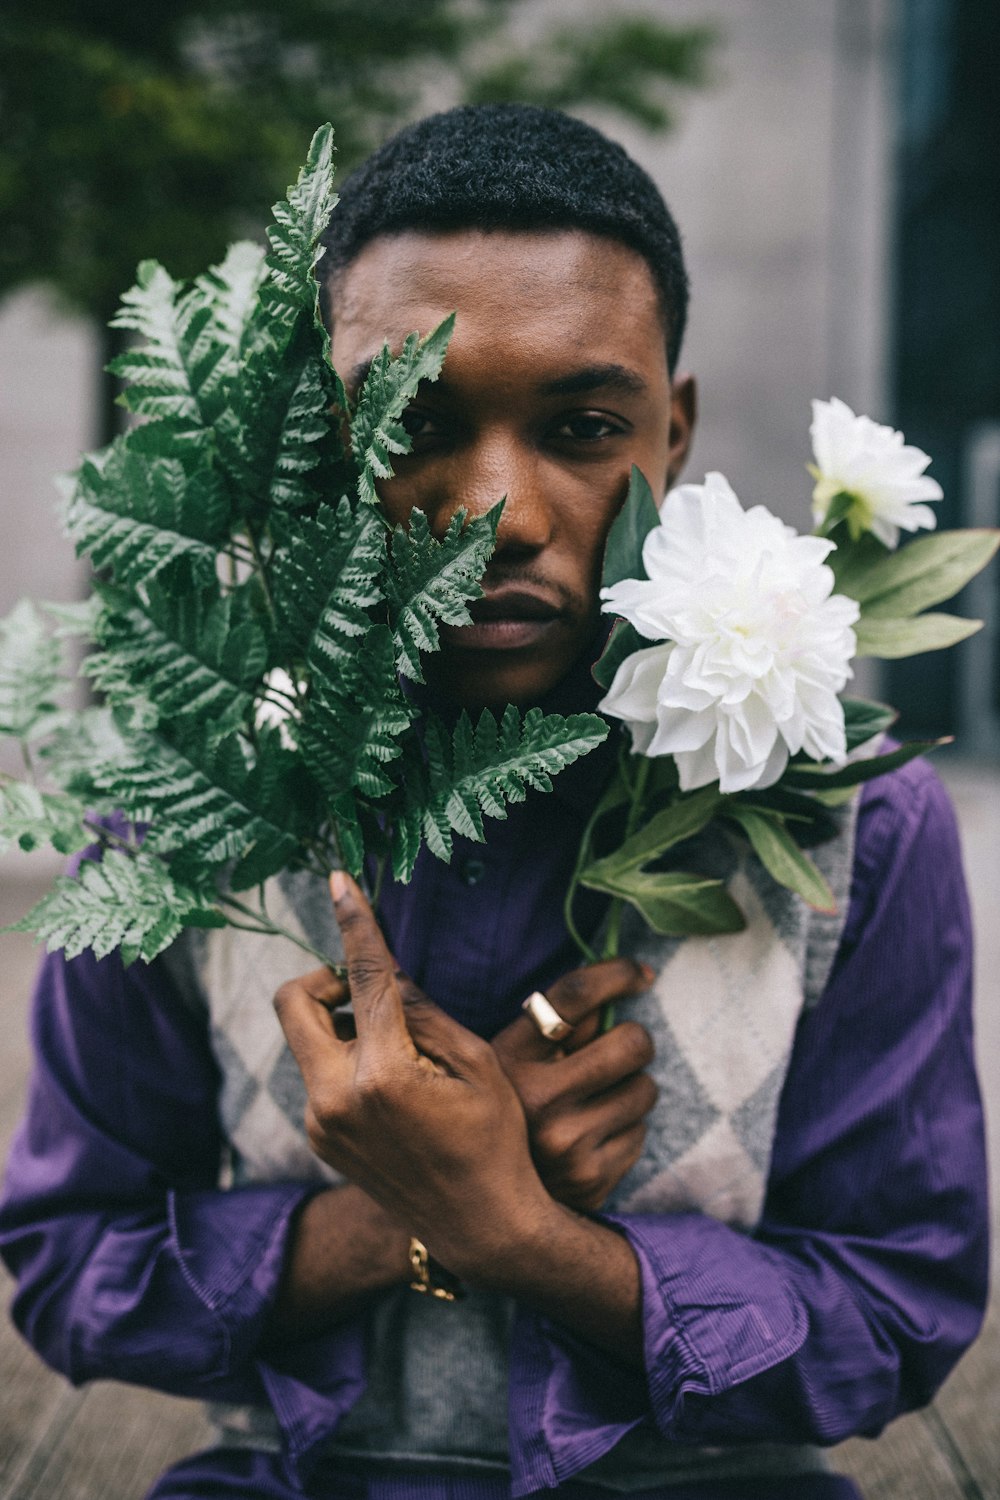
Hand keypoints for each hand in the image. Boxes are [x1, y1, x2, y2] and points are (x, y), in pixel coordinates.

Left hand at [273, 871, 551, 1279]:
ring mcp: (321, 1122)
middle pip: (294, 1000)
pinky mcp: (320, 1137)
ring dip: (341, 1022)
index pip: (365, 977)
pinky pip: (318, 1072)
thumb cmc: (495, 1138)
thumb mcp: (477, 1063)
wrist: (479, 1226)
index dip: (354, 922)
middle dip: (325, 978)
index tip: (340, 881)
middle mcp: (337, 1098)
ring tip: (401, 1045)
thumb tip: (384, 972)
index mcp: (383, 1074)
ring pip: (307, 1036)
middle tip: (370, 989)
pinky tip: (393, 1080)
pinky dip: (345, 1057)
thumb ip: (423, 1010)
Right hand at [490, 962, 656, 1210]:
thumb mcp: (512, 1059)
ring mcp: (566, 1145)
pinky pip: (641, 1133)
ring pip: (645, 1089)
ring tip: (596, 1101)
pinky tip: (593, 1137)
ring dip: (630, 1089)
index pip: (574, 996)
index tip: (643, 973)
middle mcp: (535, 1100)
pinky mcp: (592, 1179)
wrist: (483, 1199)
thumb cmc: (509, 1107)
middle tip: (619, 1051)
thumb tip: (631, 978)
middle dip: (633, 1042)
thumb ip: (560, 1023)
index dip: (617, 974)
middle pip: (631, 1043)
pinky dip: (625, 1129)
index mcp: (508, 1058)